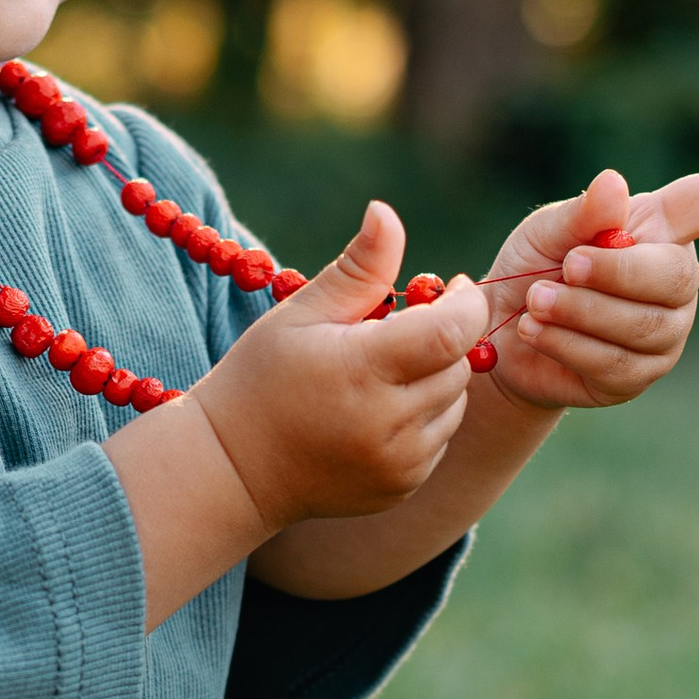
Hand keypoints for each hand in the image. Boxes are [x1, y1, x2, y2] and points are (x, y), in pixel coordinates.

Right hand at [194, 201, 487, 532]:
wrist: (234, 470)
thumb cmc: (263, 377)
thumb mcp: (302, 314)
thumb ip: (357, 268)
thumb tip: (387, 212)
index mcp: (362, 372)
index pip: (452, 332)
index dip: (464, 304)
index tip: (450, 286)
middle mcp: (389, 425)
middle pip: (460, 364)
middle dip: (444, 337)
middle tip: (398, 328)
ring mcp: (400, 463)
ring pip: (455, 402)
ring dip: (437, 377)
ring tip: (385, 370)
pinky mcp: (403, 487)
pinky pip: (439, 437)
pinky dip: (424, 415)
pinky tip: (378, 408)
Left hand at [473, 158, 698, 414]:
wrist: (501, 336)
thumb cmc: (533, 268)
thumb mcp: (546, 230)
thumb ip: (580, 214)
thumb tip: (615, 184)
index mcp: (661, 229)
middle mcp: (674, 280)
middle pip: (674, 277)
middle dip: (615, 272)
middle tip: (564, 267)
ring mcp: (664, 332)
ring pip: (642, 326)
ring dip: (581, 312)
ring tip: (537, 302)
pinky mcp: (639, 375)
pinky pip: (615, 362)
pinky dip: (569, 344)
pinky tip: (536, 331)